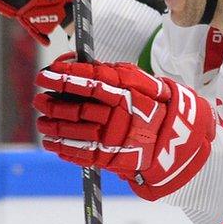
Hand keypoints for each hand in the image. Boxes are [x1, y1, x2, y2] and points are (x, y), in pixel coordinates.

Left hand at [34, 54, 216, 199]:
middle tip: (39, 98)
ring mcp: (117, 140)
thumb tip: (82, 64)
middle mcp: (121, 116)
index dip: (65, 77)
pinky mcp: (114, 159)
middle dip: (53, 103)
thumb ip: (117, 74)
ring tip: (42, 122)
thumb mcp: (148, 84)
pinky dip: (64, 149)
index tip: (46, 73)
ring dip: (53, 126)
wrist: (183, 143)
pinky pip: (82, 154)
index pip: (90, 82)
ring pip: (75, 131)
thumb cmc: (161, 108)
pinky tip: (52, 143)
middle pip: (78, 108)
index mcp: (129, 94)